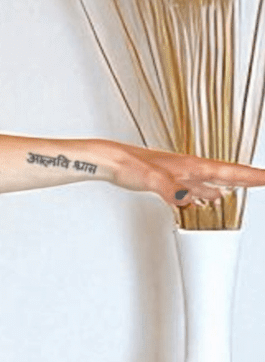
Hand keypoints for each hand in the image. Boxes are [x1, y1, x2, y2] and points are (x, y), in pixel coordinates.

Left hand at [103, 139, 264, 211]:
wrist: (111, 161)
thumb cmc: (128, 164)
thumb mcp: (150, 178)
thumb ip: (170, 188)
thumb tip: (188, 198)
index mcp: (192, 166)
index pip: (230, 172)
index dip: (251, 176)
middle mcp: (190, 169)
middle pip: (227, 175)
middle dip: (248, 179)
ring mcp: (180, 175)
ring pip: (212, 182)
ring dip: (229, 186)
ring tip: (245, 189)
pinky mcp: (169, 182)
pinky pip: (194, 189)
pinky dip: (205, 194)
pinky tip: (206, 199)